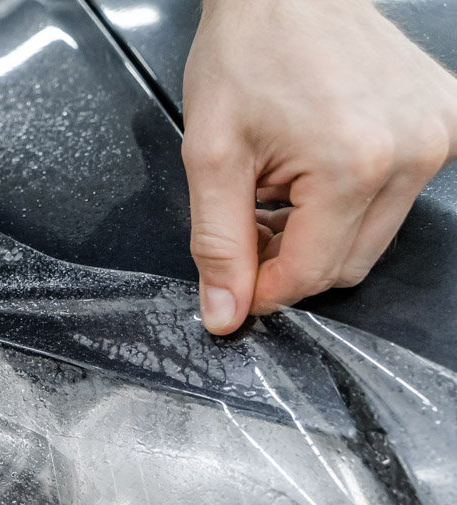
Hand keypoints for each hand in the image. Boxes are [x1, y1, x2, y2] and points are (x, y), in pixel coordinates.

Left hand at [182, 0, 456, 333]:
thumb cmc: (248, 52)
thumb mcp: (211, 156)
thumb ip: (218, 244)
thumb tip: (224, 312)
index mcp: (354, 164)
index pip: (309, 276)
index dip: (262, 289)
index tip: (235, 280)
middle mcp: (411, 152)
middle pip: (347, 265)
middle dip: (290, 259)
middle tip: (251, 222)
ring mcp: (439, 136)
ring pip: (372, 238)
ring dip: (320, 232)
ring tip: (280, 185)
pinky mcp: (447, 123)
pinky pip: (395, 197)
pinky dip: (351, 200)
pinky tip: (315, 167)